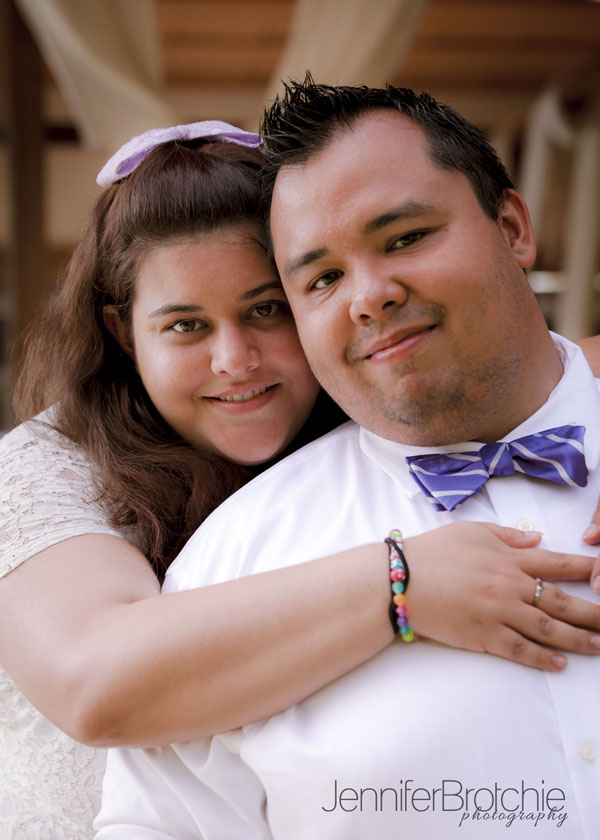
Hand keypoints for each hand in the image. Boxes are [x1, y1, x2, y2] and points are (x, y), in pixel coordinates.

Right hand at [403, 521, 599, 670]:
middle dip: (593, 613)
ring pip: (548, 629)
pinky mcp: (484, 635)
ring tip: (599, 646)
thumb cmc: (433, 552)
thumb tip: (538, 539)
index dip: (587, 571)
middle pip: (561, 601)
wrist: (401, 579)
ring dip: (577, 639)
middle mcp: (509, 585)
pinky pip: (520, 650)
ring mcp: (498, 612)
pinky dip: (542, 658)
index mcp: (508, 558)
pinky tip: (560, 664)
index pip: (557, 564)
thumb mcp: (471, 531)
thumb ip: (508, 535)